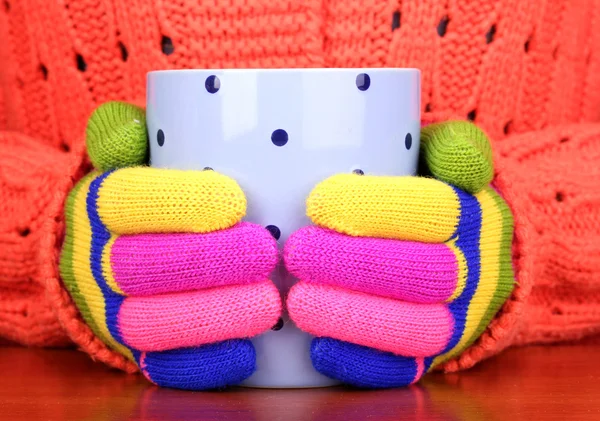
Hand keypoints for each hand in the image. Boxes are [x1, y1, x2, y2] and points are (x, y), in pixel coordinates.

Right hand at [59, 102, 280, 389]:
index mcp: (98, 204)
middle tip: (264, 254)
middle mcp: (97, 260)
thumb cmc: (142, 193)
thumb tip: (131, 127)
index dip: (179, 201)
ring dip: (211, 316)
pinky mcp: (132, 348)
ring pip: (150, 320)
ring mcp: (112, 309)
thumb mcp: (130, 151)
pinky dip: (201, 363)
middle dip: (206, 262)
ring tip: (267, 305)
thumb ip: (127, 131)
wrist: (103, 247)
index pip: (128, 200)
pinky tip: (246, 353)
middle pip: (144, 266)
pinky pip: (159, 364)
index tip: (235, 201)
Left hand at [285, 121, 514, 387]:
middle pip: (422, 272)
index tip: (318, 202)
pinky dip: (364, 364)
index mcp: (474, 217)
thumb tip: (462, 158)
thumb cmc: (439, 198)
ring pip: (417, 327)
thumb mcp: (450, 159)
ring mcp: (458, 319)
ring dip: (356, 318)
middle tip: (297, 253)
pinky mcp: (437, 355)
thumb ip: (454, 145)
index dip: (377, 207)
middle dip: (356, 266)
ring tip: (298, 304)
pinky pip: (408, 369)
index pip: (435, 210)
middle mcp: (474, 272)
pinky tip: (319, 351)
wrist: (476, 256)